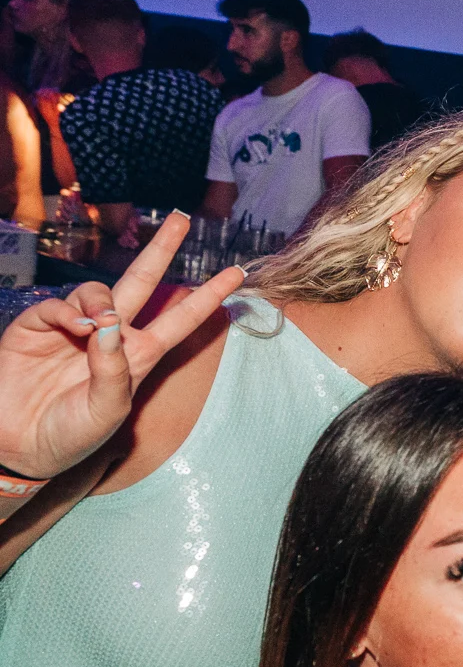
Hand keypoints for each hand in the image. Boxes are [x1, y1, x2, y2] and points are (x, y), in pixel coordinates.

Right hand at [0, 212, 241, 479]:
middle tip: (183, 219)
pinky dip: (67, 311)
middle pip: (142, 282)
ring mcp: (74, 327)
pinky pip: (57, 305)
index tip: (237, 275)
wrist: (19, 446)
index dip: (208, 298)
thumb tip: (109, 325)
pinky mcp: (37, 327)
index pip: (180, 320)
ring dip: (102, 300)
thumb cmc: (70, 434)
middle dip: (162, 250)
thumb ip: (113, 369)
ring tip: (99, 324)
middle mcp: (111, 335)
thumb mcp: (105, 410)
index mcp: (139, 356)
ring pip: (98, 290)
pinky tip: (73, 327)